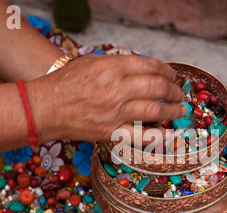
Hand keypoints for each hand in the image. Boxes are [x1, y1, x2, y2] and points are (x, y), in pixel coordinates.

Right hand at [28, 54, 185, 142]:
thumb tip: (142, 68)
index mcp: (110, 68)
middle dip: (174, 90)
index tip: (172, 75)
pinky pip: (142, 136)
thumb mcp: (89, 63)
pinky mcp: (111, 132)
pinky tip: (171, 134)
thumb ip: (116, 64)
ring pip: (155, 110)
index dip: (166, 70)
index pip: (149, 65)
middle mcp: (116, 88)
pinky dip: (160, 136)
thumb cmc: (64, 84)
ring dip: (173, 109)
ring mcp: (115, 111)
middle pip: (157, 86)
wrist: (44, 108)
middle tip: (180, 93)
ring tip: (181, 109)